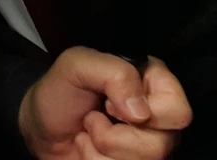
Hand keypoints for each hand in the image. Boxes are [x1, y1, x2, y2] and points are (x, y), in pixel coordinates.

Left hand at [19, 48, 191, 159]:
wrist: (38, 129)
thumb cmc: (59, 92)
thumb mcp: (76, 65)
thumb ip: (113, 72)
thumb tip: (142, 112)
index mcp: (150, 84)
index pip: (177, 110)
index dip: (145, 111)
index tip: (109, 103)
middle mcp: (155, 119)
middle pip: (163, 146)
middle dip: (117, 138)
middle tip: (96, 118)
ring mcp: (145, 148)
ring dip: (101, 151)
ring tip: (88, 133)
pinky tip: (87, 150)